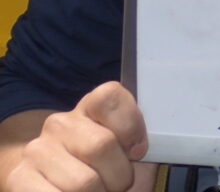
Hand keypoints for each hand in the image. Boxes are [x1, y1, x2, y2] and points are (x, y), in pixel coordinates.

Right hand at [3, 82, 154, 190]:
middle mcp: (61, 123)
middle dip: (119, 175)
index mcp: (92, 108)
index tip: (137, 151)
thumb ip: (138, 139)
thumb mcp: (129, 149)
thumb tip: (140, 148)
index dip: (131, 126)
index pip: (110, 96)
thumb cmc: (108, 170)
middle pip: (101, 144)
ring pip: (83, 181)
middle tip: (117, 183)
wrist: (65, 187)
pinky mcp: (20, 178)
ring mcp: (38, 150)